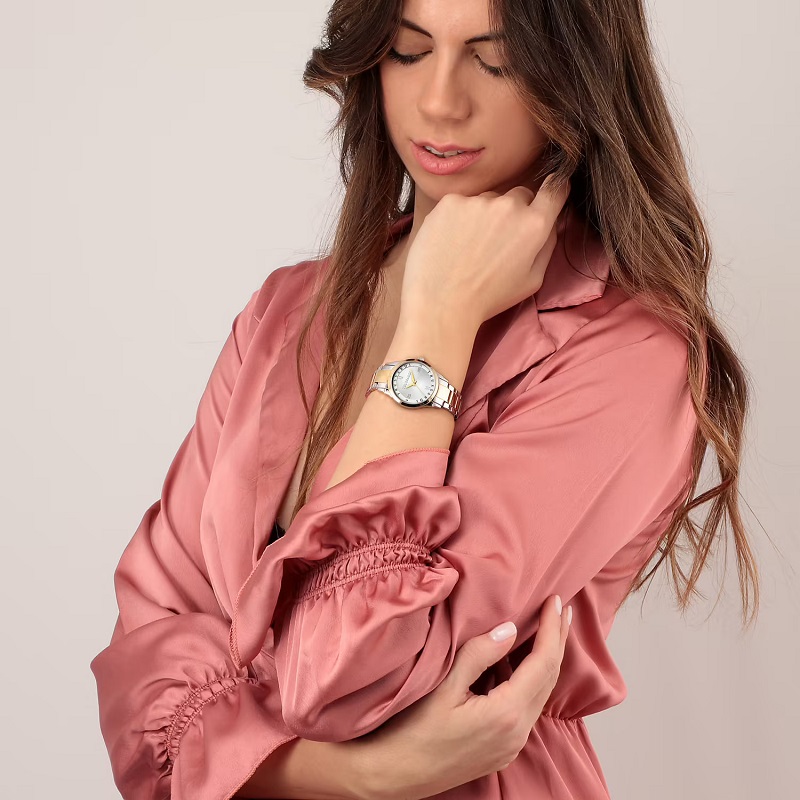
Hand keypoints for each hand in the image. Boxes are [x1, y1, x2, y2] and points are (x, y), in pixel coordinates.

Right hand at [352, 595, 571, 799]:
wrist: (390, 775)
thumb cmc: (410, 731)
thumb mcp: (442, 684)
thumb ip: (479, 654)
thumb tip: (510, 629)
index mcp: (507, 714)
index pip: (543, 663)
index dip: (552, 629)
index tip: (555, 600)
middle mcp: (517, 734)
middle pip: (549, 679)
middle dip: (558, 641)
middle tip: (562, 609)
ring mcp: (510, 746)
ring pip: (539, 695)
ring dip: (546, 661)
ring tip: (549, 630)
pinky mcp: (500, 750)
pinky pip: (526, 708)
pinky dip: (530, 680)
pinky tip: (520, 664)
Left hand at [400, 175, 571, 330]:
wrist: (441, 304)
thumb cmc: (488, 298)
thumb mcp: (532, 280)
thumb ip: (546, 246)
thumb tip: (551, 222)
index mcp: (534, 225)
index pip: (554, 191)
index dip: (554, 190)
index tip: (549, 194)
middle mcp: (508, 206)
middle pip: (519, 196)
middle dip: (514, 213)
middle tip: (497, 241)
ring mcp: (477, 201)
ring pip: (487, 200)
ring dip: (484, 215)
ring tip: (469, 247)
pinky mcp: (450, 202)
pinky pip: (460, 204)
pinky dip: (458, 218)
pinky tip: (450, 243)